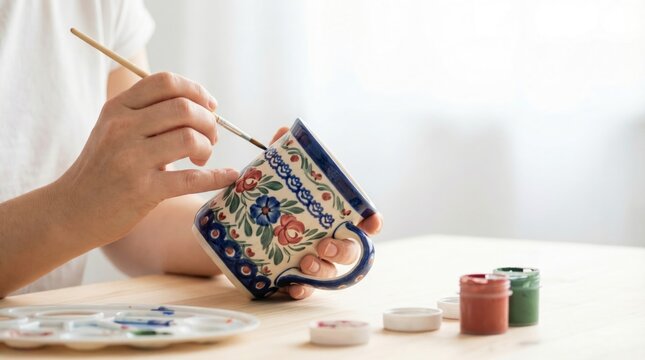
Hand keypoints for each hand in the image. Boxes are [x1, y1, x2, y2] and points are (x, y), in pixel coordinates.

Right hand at [55, 72, 238, 244]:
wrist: (72, 211)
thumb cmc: (104, 168)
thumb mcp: (115, 130)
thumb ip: (150, 114)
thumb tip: (203, 107)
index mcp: (118, 108)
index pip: (166, 82)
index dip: (196, 90)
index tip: (210, 106)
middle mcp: (122, 128)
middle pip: (184, 108)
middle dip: (209, 121)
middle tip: (210, 138)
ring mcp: (131, 159)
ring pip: (190, 138)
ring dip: (208, 147)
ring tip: (202, 158)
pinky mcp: (142, 190)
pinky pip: (192, 178)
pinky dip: (218, 177)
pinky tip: (228, 176)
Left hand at [267, 128, 383, 299]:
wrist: (231, 230)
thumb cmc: (264, 202)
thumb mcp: (269, 179)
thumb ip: (279, 157)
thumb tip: (283, 131)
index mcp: (329, 216)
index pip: (361, 220)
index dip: (372, 221)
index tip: (372, 221)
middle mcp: (327, 240)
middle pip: (351, 251)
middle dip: (344, 249)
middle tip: (324, 244)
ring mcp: (312, 262)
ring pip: (331, 273)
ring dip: (324, 269)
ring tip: (306, 261)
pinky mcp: (292, 280)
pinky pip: (305, 290)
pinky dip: (302, 290)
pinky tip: (293, 285)